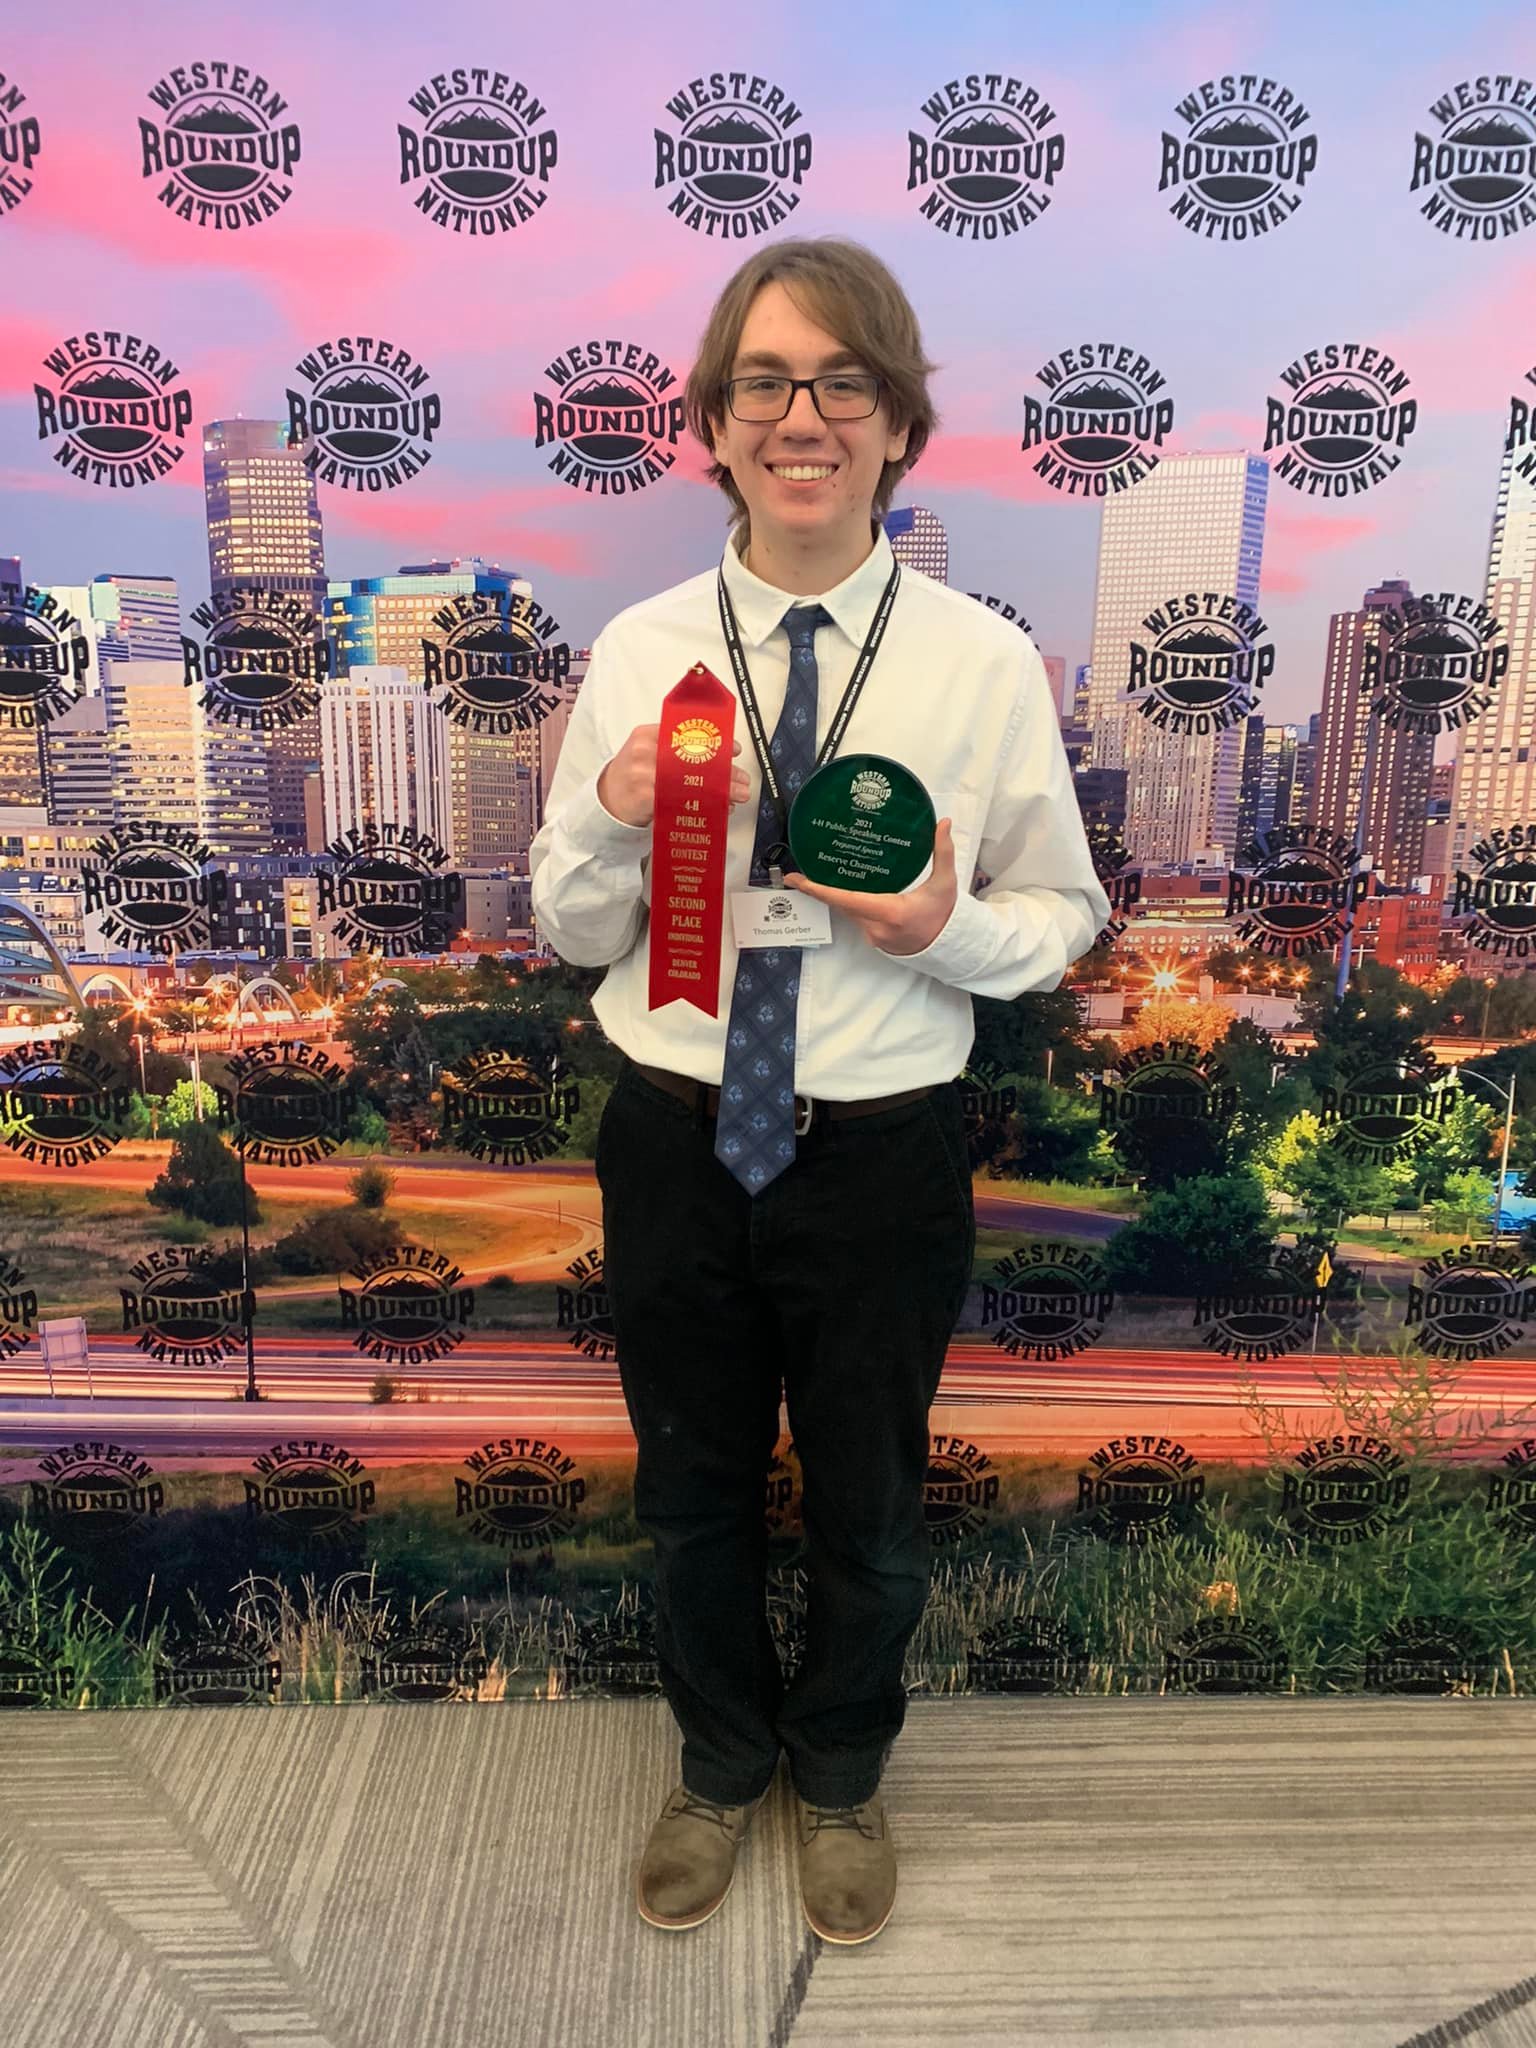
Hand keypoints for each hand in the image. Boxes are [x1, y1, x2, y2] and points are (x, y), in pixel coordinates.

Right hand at [597, 723, 750, 826]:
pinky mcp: (645, 797)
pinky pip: (680, 801)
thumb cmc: (632, 776)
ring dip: (719, 790)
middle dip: (723, 771)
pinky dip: (702, 806)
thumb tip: (722, 756)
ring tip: (738, 796)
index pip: (685, 732)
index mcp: (646, 734)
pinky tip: (717, 809)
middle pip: (692, 758)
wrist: (607, 801)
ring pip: (690, 781)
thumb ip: (675, 748)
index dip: (713, 742)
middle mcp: (644, 751)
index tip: (735, 750)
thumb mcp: (647, 752)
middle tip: (742, 779)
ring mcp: (643, 774)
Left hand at [784, 818, 958, 955]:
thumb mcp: (945, 883)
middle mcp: (876, 927)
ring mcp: (873, 935)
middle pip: (841, 904)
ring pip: (846, 911)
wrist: (950, 947)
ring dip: (833, 895)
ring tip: (815, 877)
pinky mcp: (873, 937)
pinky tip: (840, 888)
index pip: (847, 900)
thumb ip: (943, 851)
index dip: (820, 890)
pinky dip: (847, 903)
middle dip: (818, 890)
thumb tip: (944, 823)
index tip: (798, 880)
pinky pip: (854, 917)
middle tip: (798, 873)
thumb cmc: (945, 915)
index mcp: (891, 912)